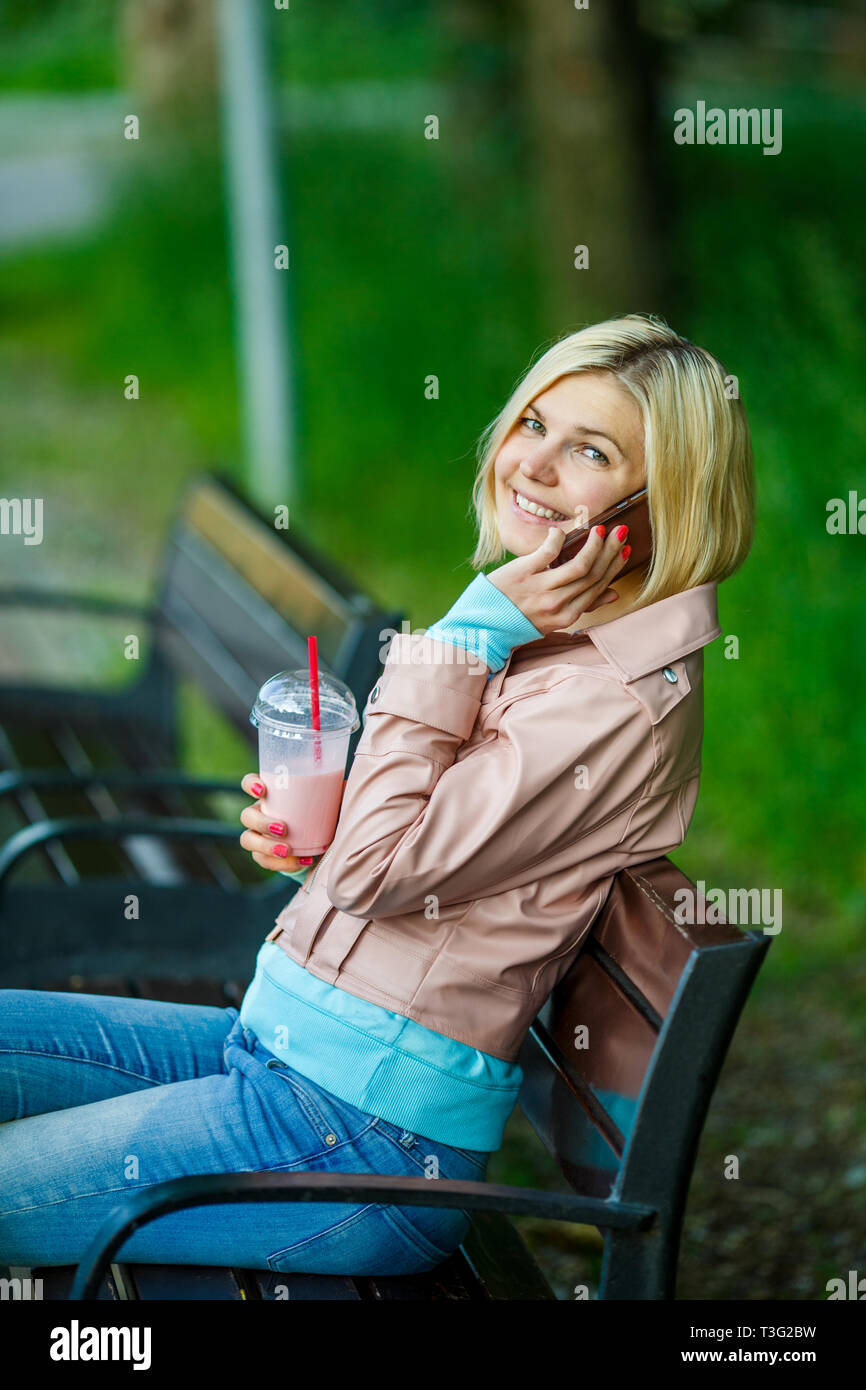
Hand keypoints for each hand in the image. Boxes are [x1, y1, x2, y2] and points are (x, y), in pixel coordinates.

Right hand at [239, 774, 347, 872]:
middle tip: (283, 829)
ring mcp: (259, 835)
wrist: (327, 842)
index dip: (250, 784)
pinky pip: (264, 861)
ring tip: (287, 851)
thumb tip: (346, 784)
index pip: (250, 783)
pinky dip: (282, 864)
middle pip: (247, 816)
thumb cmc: (325, 812)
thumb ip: (336, 790)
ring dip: (265, 846)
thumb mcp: (332, 799)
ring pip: (248, 840)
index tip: (262, 789)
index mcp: (272, 794)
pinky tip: (302, 861)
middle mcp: (260, 813)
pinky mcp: (265, 856)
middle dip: (262, 823)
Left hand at [486, 523, 628, 636]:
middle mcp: (557, 605)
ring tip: (599, 530)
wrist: (484, 624)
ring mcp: (540, 589)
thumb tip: (613, 594)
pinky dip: (558, 539)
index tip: (624, 549)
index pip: (598, 586)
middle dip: (610, 551)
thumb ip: (584, 605)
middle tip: (619, 532)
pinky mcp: (523, 574)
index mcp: (566, 616)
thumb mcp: (554, 618)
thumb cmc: (520, 618)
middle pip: (593, 575)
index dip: (614, 566)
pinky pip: (548, 553)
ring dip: (593, 545)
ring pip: (579, 566)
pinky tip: (561, 532)